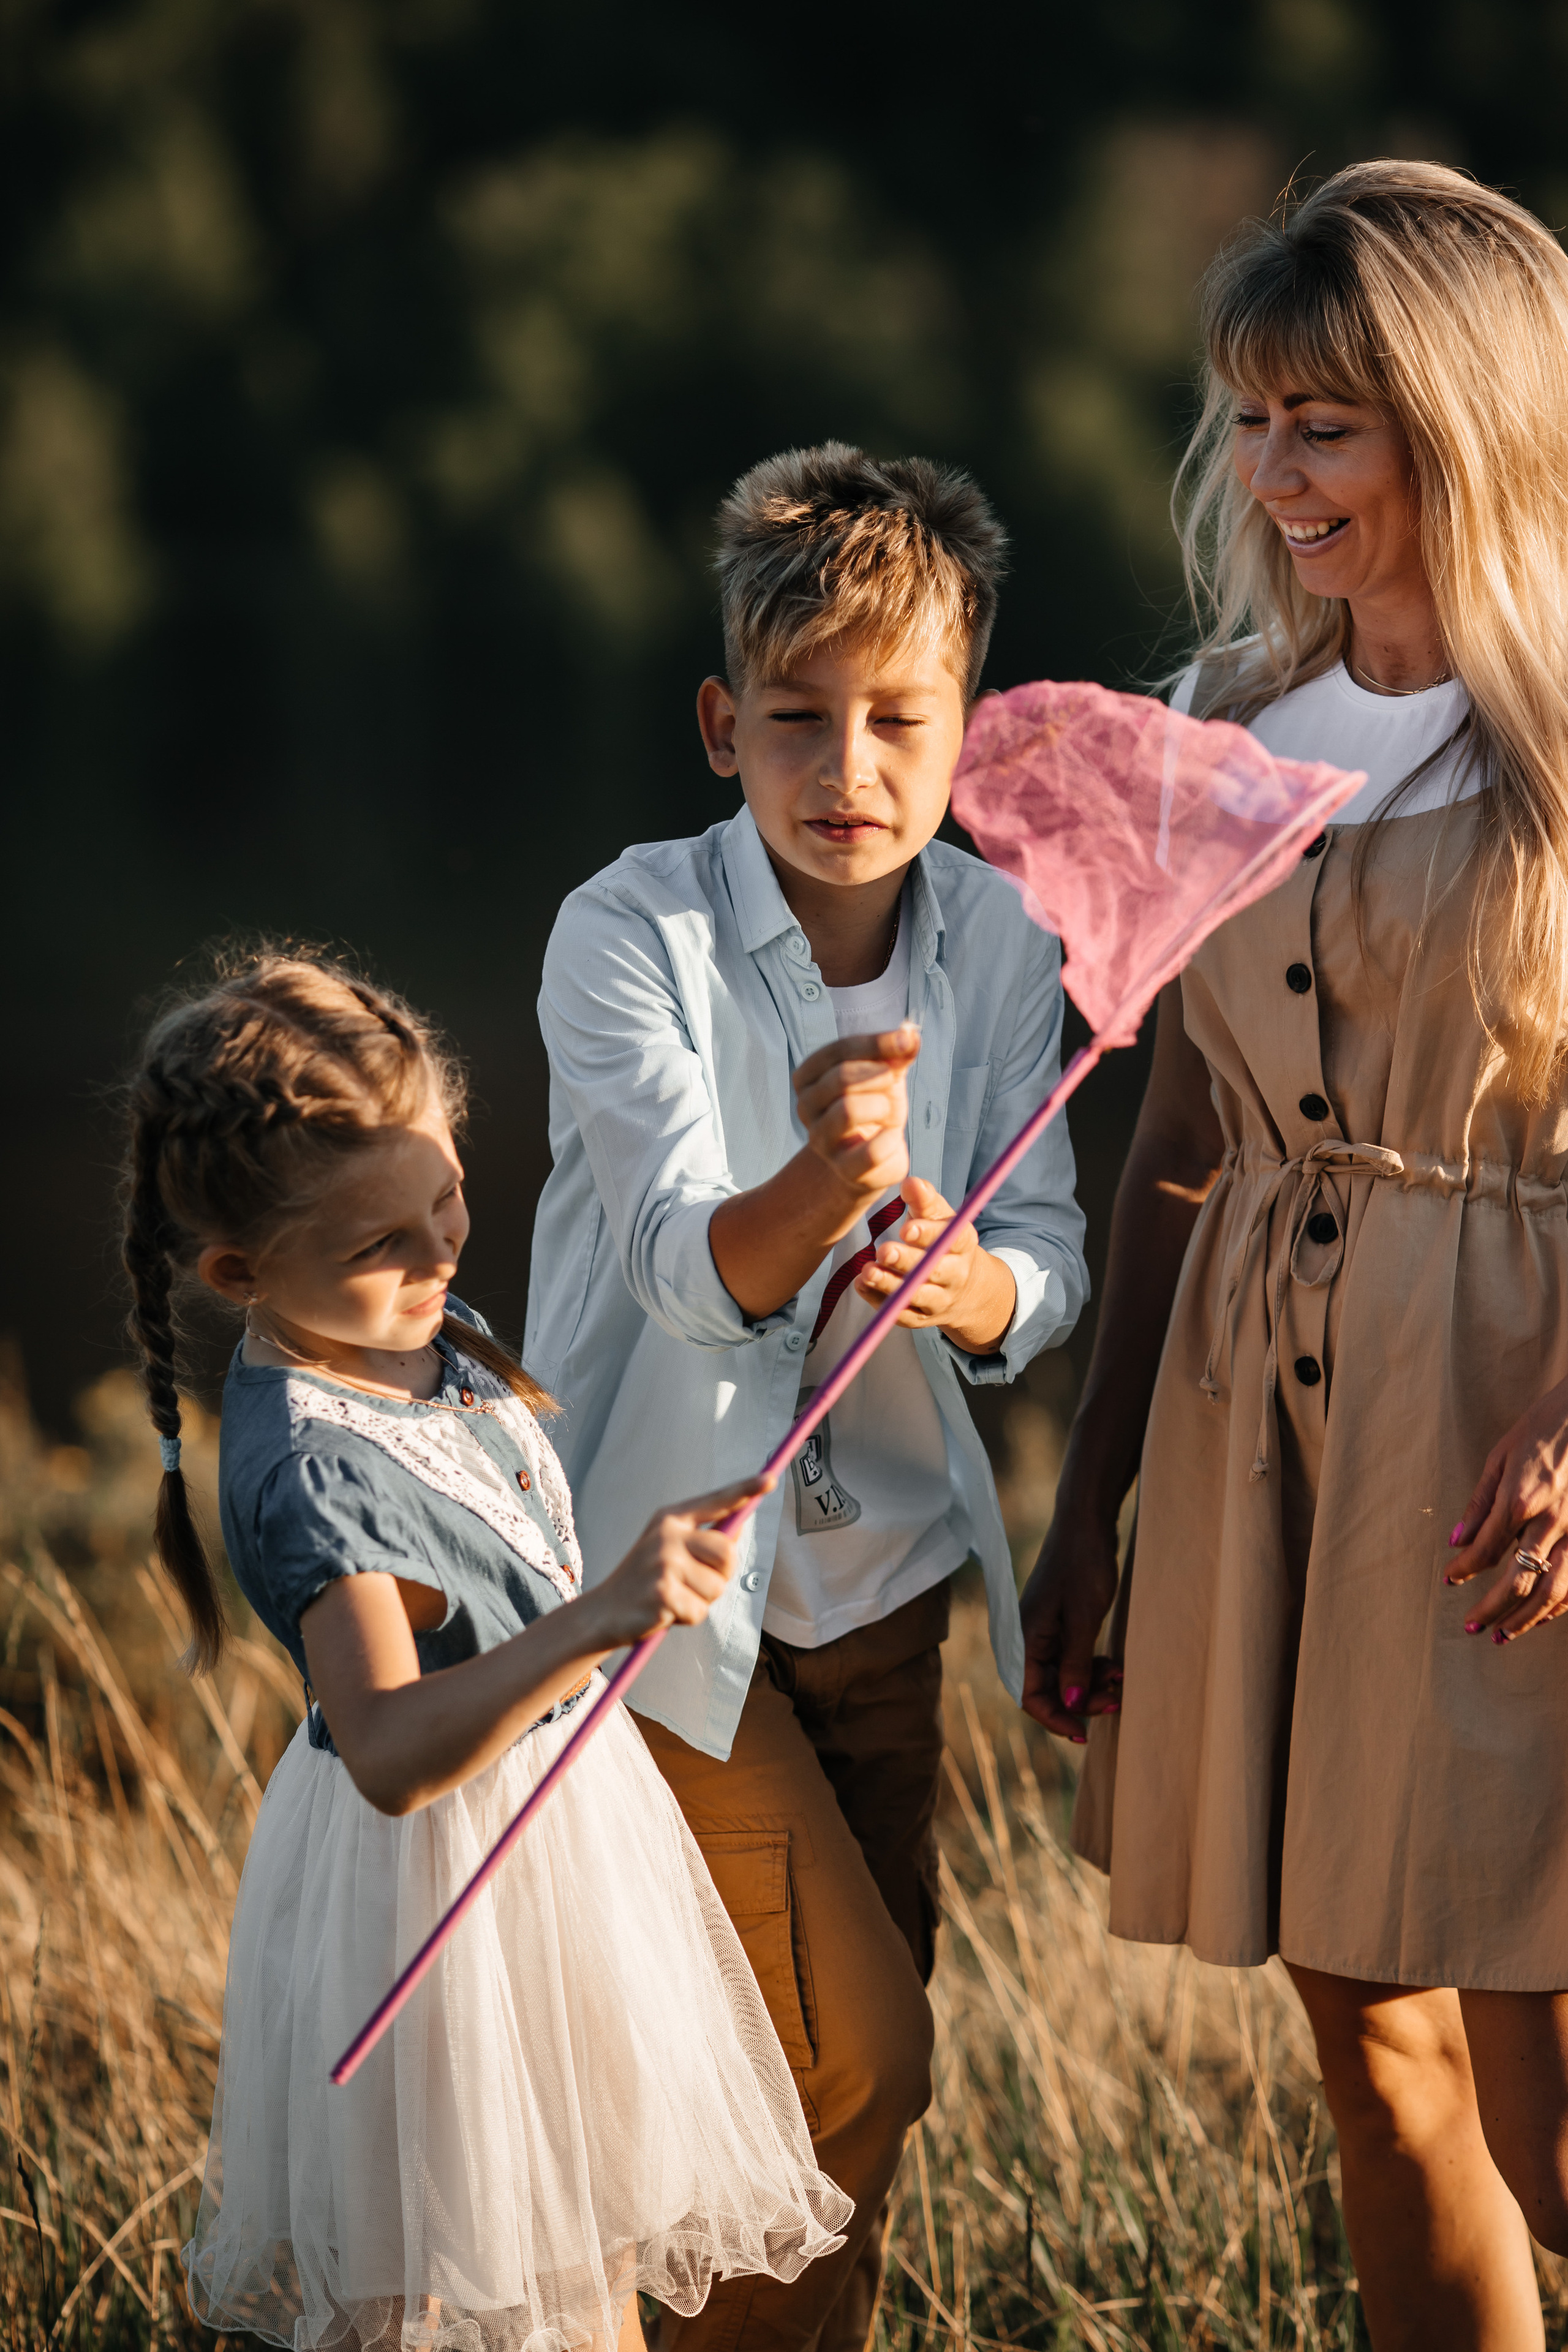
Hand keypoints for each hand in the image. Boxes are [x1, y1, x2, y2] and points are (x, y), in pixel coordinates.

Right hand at [585, 1473, 775, 1649]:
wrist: (604, 1611)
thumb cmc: (645, 1581)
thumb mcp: (668, 1549)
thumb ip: (700, 1540)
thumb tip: (738, 1532)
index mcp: (671, 1519)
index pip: (716, 1501)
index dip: (746, 1489)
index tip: (771, 1479)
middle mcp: (667, 1535)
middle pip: (728, 1553)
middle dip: (720, 1576)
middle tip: (693, 1584)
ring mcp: (664, 1563)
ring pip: (717, 1587)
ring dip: (701, 1601)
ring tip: (674, 1597)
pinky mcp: (663, 1593)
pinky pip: (700, 1611)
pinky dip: (688, 1618)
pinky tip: (665, 1612)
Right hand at [793, 1028, 918, 1214]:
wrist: (868, 1159)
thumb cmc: (873, 1108)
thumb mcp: (884, 1075)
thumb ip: (896, 1054)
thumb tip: (910, 1035)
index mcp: (809, 1077)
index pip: (837, 1051)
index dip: (876, 1043)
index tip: (907, 1040)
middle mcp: (806, 1107)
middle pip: (839, 1078)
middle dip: (877, 1075)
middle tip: (892, 1080)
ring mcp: (822, 1140)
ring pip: (848, 1111)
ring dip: (882, 1105)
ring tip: (889, 1111)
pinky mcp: (844, 1169)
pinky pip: (871, 1151)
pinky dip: (891, 1138)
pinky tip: (893, 1135)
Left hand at [853, 1177, 1017, 1353]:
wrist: (963, 1286)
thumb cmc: (941, 1239)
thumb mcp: (940, 1216)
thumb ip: (924, 1200)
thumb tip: (910, 1182)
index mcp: (963, 1244)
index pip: (951, 1240)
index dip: (929, 1235)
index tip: (906, 1229)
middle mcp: (955, 1274)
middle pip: (933, 1271)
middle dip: (907, 1262)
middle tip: (883, 1250)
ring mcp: (939, 1300)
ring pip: (916, 1296)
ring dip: (891, 1285)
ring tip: (867, 1271)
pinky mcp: (920, 1317)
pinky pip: (900, 1315)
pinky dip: (879, 1301)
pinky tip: (861, 1284)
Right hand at [1018, 1494, 1123, 1741]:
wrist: (1087, 1521)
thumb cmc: (1083, 1564)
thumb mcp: (1083, 1618)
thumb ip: (1075, 1665)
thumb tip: (1072, 1706)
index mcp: (1022, 1637)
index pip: (1028, 1694)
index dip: (1055, 1717)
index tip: (1083, 1732)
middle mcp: (1027, 1637)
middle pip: (1046, 1688)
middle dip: (1080, 1700)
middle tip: (1116, 1701)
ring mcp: (1043, 1630)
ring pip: (1062, 1675)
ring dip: (1090, 1685)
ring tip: (1120, 1682)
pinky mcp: (1059, 1623)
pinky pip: (1071, 1658)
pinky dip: (1091, 1667)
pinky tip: (1114, 1667)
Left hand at [1446, 1376, 1567, 1646]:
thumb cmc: (1542, 1429)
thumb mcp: (1500, 1457)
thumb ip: (1478, 1504)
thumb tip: (1455, 1541)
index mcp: (1521, 1499)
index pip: (1486, 1550)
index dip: (1464, 1570)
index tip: (1449, 1580)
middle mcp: (1551, 1521)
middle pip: (1519, 1579)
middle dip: (1492, 1609)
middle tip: (1471, 1628)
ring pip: (1555, 1590)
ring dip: (1527, 1618)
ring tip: (1503, 1635)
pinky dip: (1559, 1605)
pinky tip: (1541, 1616)